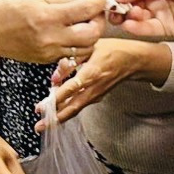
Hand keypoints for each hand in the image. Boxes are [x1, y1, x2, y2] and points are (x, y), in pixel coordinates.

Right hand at [0, 0, 109, 65]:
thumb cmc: (5, 10)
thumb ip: (64, 1)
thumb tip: (85, 1)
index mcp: (48, 17)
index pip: (86, 10)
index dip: (99, 2)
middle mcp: (51, 37)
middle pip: (92, 35)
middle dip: (99, 22)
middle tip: (96, 13)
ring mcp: (49, 52)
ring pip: (85, 49)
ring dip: (91, 36)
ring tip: (84, 24)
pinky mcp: (45, 60)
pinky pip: (71, 55)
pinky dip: (77, 45)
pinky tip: (71, 34)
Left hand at [43, 38, 171, 122]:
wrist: (134, 61)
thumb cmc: (113, 50)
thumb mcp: (92, 47)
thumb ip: (72, 60)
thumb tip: (55, 77)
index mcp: (92, 73)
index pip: (71, 89)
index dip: (56, 98)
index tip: (42, 106)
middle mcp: (93, 88)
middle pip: (72, 106)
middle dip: (54, 117)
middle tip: (39, 125)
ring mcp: (96, 95)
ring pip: (75, 109)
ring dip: (59, 118)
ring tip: (43, 125)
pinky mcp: (96, 97)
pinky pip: (79, 106)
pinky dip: (67, 112)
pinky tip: (56, 114)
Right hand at [112, 0, 173, 39]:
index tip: (104, 1)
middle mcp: (155, 1)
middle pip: (130, 8)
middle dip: (119, 10)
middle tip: (111, 12)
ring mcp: (162, 16)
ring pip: (137, 20)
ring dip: (127, 19)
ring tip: (124, 16)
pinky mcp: (170, 30)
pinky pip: (149, 30)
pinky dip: (138, 28)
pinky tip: (130, 24)